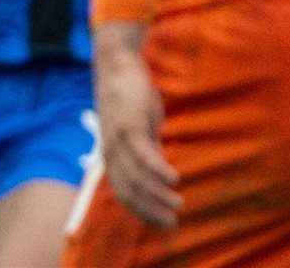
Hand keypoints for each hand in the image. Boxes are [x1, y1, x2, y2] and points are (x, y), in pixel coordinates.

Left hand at [95, 36, 180, 228]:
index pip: (125, 195)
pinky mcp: (129, 125)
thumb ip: (148, 149)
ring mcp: (118, 139)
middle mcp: (111, 152)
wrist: (118, 63)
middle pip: (130, 192)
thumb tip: (160, 172)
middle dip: (152, 211)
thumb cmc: (131, 96)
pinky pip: (144, 154)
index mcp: (112, 156)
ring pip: (137, 177)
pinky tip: (174, 179)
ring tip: (178, 204)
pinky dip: (158, 170)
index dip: (144, 213)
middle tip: (173, 222)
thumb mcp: (141, 128)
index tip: (164, 225)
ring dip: (158, 195)